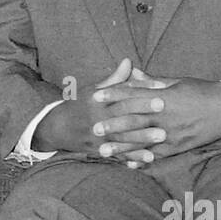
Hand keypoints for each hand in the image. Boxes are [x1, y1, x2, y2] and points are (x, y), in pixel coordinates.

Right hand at [33, 58, 171, 159]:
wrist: (56, 128)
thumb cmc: (78, 105)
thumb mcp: (92, 89)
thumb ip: (114, 79)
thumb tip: (129, 61)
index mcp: (97, 100)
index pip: (122, 94)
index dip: (141, 92)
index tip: (161, 89)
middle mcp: (97, 118)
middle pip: (123, 115)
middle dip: (144, 113)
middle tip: (164, 109)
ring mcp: (98, 136)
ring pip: (123, 137)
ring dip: (143, 137)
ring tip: (162, 136)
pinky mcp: (100, 150)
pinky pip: (119, 154)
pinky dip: (134, 157)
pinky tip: (150, 158)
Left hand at [91, 77, 220, 164]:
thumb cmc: (203, 90)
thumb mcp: (178, 81)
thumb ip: (153, 81)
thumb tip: (133, 73)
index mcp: (165, 97)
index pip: (134, 95)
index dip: (114, 95)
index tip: (96, 96)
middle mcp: (167, 117)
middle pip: (135, 121)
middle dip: (113, 125)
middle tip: (94, 129)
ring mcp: (174, 134)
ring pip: (143, 142)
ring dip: (122, 148)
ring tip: (104, 152)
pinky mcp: (180, 147)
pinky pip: (158, 155)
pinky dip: (142, 160)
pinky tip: (129, 164)